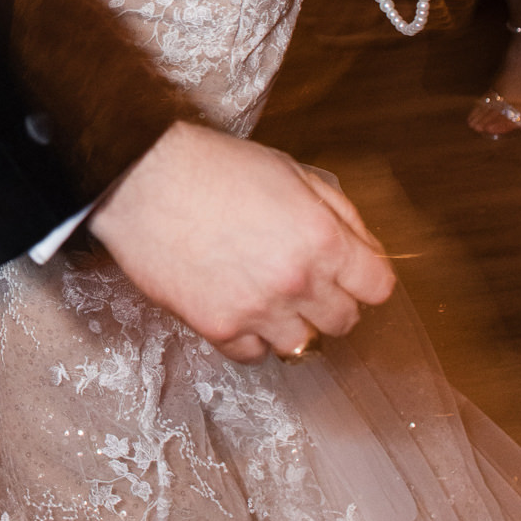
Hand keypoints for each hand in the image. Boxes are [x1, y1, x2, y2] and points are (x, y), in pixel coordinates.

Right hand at [87, 120, 394, 361]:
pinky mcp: (218, 327)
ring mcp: (258, 310)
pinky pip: (253, 353)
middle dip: (330, 301)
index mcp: (323, 238)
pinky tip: (236, 306)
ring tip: (267, 297)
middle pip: (344, 321)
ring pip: (302, 345)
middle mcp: (298, 281)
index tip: (349, 274)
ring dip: (291, 324)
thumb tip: (364, 249)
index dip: (364, 278)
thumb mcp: (289, 171)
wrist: (142, 179)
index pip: (378, 287)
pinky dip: (250, 336)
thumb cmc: (213, 166)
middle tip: (302, 281)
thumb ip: (338, 212)